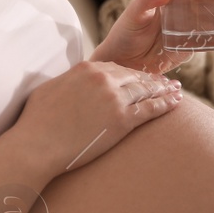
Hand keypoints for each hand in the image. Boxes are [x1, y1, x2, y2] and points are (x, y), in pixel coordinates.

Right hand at [13, 60, 183, 175]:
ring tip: (176, 90)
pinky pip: (151, 109)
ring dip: (165, 89)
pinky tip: (177, 102)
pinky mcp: (122, 120)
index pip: (116, 67)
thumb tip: (73, 82)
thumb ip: (69, 81)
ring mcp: (115, 98)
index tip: (141, 76)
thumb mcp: (50, 89)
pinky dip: (166, 104)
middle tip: (167, 81)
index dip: (131, 73)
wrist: (36, 145)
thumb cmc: (36, 122)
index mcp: (87, 68)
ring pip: (147, 90)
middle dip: (152, 79)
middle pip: (135, 76)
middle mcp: (103, 78)